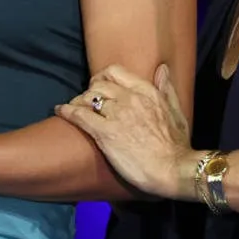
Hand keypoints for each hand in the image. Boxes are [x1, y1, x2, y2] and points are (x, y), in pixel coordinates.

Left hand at [55, 64, 194, 199]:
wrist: (174, 169)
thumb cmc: (177, 146)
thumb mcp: (177, 112)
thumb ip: (167, 89)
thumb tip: (162, 69)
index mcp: (146, 91)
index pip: (115, 72)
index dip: (102, 77)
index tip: (99, 85)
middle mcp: (129, 98)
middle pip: (98, 85)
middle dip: (89, 91)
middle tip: (85, 101)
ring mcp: (116, 114)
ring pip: (87, 97)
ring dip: (78, 101)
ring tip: (73, 108)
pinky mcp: (105, 133)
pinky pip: (80, 115)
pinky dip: (67, 111)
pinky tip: (60, 111)